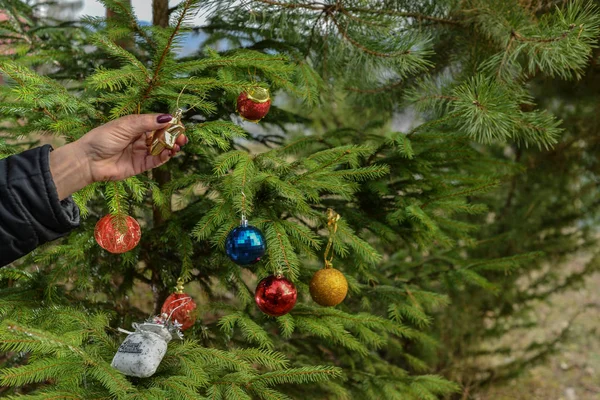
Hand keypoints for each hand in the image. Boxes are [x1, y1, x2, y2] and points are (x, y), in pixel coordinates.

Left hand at [50, 114, 187, 199]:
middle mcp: (140, 138)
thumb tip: (168, 118)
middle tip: (182, 137)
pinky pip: (156, 161)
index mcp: (136, 126)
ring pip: (161, 149)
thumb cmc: (102, 138)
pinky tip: (169, 153)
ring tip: (178, 145)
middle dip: (173, 136)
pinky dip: (164, 157)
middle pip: (162, 136)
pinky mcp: (140, 165)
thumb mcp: (126, 126)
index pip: (157, 123)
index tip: (179, 124)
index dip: (169, 123)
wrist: (88, 160)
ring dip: (171, 147)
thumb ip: (147, 122)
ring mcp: (141, 152)